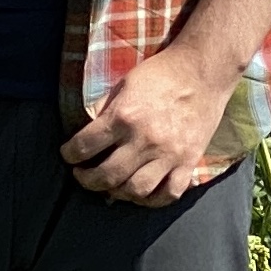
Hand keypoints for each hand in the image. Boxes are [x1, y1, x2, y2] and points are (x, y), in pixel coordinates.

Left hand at [64, 47, 234, 206]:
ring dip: (117, 192)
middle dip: (87, 180)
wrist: (203, 70)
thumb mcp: (124, 84)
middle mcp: (145, 140)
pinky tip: (141, 193)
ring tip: (110, 185)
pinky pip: (169, 194)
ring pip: (136, 190)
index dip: (69, 154)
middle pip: (107, 176)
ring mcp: (169, 154)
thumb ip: (104, 109)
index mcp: (124, 117)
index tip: (68, 155)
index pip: (85, 146)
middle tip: (83, 175)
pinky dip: (152, 200)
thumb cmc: (160, 73)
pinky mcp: (189, 161)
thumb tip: (85, 130)